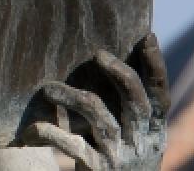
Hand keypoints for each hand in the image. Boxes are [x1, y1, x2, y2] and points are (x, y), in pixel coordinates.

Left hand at [22, 34, 170, 170]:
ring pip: (100, 118)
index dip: (156, 67)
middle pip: (135, 101)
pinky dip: (51, 134)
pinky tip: (33, 129)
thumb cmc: (120, 165)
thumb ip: (127, 113)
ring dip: (72, 97)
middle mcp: (142, 144)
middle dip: (118, 73)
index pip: (161, 97)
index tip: (147, 37)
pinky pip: (73, 146)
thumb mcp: (134, 141)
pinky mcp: (98, 170)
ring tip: (48, 88)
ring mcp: (120, 157)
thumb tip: (109, 63)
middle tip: (97, 53)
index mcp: (155, 134)